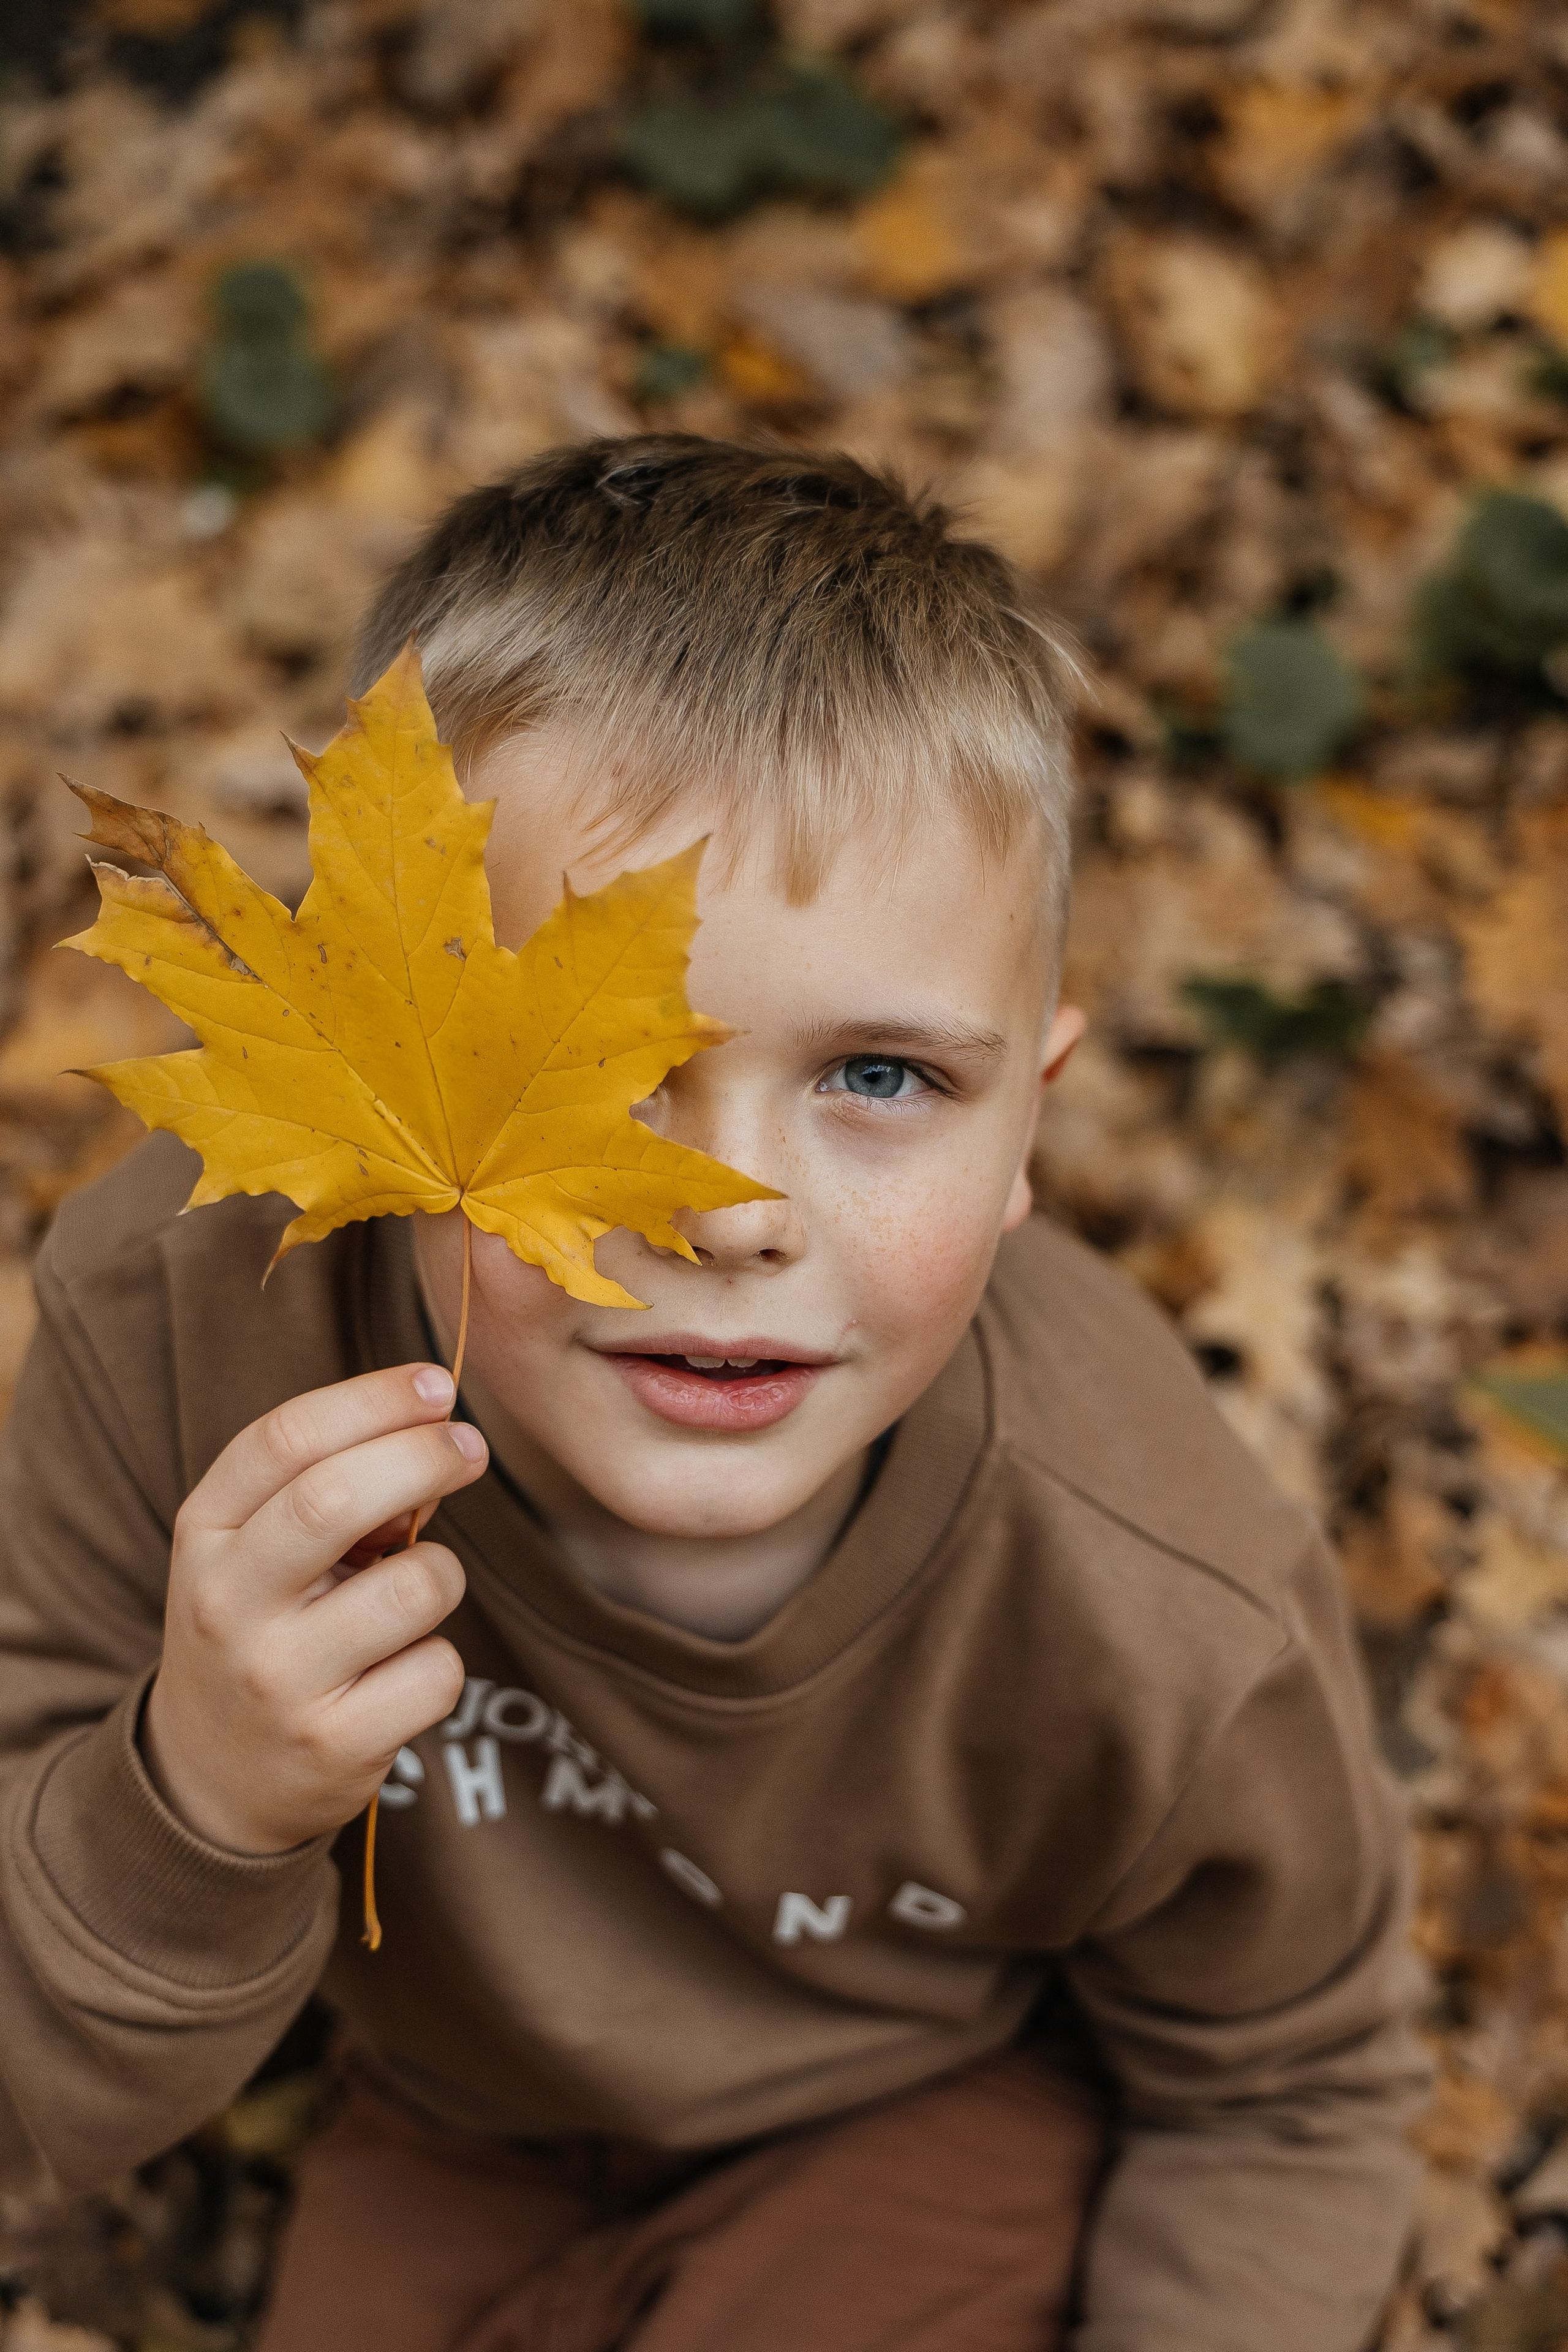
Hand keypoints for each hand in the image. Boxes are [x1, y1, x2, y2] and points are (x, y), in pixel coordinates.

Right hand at [140, 1364, 486, 1854]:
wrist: (212, 1776)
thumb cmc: (264, 1625)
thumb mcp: (260, 1548)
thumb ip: (330, 1486)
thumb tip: (436, 1437)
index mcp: (205, 1533)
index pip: (285, 1439)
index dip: (375, 1399)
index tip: (438, 1384)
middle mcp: (228, 1604)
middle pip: (336, 1499)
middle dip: (425, 1456)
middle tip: (470, 1448)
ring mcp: (277, 1680)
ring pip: (414, 1586)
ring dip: (442, 1572)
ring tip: (413, 1594)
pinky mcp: (333, 1744)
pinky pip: (438, 1671)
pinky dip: (439, 1662)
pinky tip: (399, 1674)